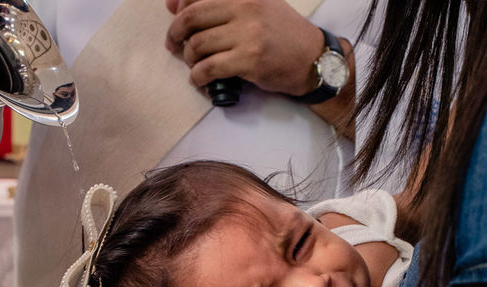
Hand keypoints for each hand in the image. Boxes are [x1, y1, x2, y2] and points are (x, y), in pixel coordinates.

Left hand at [165, 0, 324, 95]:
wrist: (313, 58)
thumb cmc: (282, 34)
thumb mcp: (258, 7)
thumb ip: (222, 5)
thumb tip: (174, 5)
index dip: (179, 8)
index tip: (172, 17)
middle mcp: (245, 7)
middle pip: (192, 18)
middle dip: (175, 34)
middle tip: (174, 46)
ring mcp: (248, 33)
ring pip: (197, 46)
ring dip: (189, 60)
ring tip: (194, 65)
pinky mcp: (249, 59)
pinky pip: (209, 68)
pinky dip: (198, 77)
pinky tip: (200, 80)